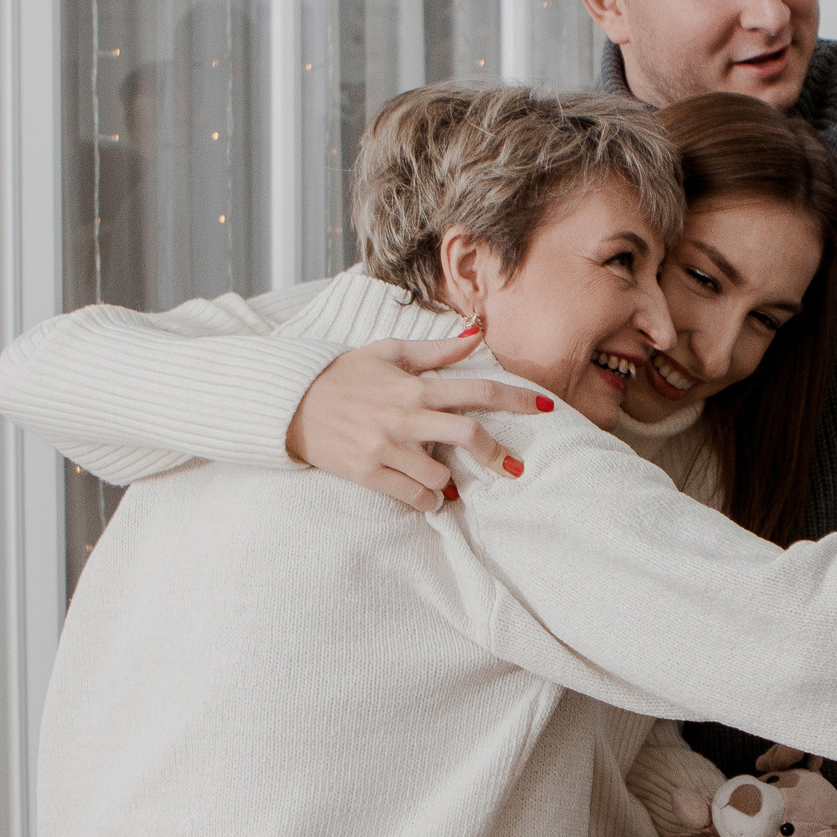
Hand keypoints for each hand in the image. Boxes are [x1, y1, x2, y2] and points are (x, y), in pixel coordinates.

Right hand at [284, 335, 545, 511]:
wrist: (291, 402)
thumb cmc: (343, 375)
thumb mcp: (388, 352)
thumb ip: (436, 350)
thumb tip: (476, 335)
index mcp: (414, 385)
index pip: (476, 389)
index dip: (515, 398)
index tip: (545, 407)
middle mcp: (405, 416)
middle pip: (468, 436)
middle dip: (498, 455)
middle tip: (515, 468)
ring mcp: (386, 446)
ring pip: (441, 474)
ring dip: (453, 483)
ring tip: (452, 484)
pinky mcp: (367, 471)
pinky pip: (410, 496)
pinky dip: (428, 501)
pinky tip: (431, 498)